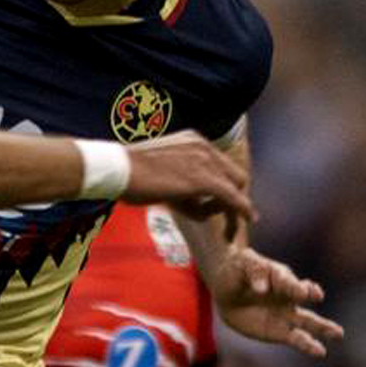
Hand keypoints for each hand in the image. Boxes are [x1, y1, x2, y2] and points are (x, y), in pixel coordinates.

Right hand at [123, 131, 254, 233]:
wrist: (116, 168)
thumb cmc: (128, 173)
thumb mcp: (160, 169)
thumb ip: (181, 179)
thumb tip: (193, 201)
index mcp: (193, 140)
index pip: (221, 165)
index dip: (225, 187)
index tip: (222, 204)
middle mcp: (203, 146)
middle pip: (235, 176)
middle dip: (234, 199)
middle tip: (229, 221)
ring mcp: (205, 162)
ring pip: (234, 189)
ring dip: (230, 211)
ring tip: (214, 226)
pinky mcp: (204, 180)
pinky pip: (232, 198)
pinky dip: (242, 211)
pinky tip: (249, 221)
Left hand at [205, 246, 340, 356]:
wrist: (226, 292)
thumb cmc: (236, 272)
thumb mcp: (241, 265)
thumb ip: (254, 273)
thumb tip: (261, 289)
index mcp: (280, 276)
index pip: (289, 281)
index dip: (295, 286)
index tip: (302, 292)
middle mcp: (288, 295)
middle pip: (305, 297)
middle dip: (312, 298)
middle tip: (319, 299)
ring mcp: (286, 314)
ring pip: (308, 321)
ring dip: (323, 327)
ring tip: (338, 334)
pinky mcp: (279, 331)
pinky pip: (296, 339)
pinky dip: (308, 345)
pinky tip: (320, 351)